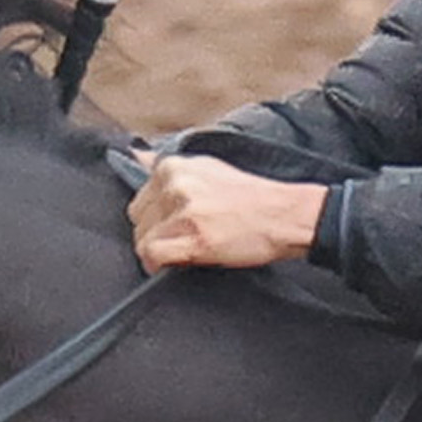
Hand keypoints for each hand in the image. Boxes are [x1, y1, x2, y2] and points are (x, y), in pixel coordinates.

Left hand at [130, 155, 331, 272]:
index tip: (172, 225)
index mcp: (175, 165)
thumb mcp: (208, 168)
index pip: (141, 197)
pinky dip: (157, 264)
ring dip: (158, 250)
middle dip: (154, 233)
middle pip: (138, 219)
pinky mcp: (192, 236)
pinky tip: (173, 264)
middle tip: (180, 239)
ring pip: (143, 238)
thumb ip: (172, 170)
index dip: (155, 217)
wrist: (284, 215)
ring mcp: (183, 210)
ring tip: (183, 251)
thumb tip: (137, 156)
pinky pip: (152, 254)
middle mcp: (175, 183)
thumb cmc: (252, 197)